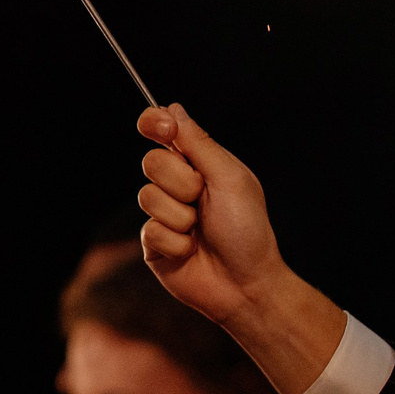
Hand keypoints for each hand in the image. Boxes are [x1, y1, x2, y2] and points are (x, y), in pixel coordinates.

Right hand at [137, 104, 349, 393]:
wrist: (247, 284)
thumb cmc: (248, 230)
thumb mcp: (229, 178)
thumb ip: (198, 143)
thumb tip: (172, 108)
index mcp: (199, 165)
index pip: (163, 131)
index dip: (153, 122)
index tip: (157, 125)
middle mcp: (178, 186)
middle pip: (151, 161)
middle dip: (181, 181)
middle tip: (203, 199)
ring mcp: (164, 214)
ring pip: (147, 196)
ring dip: (180, 216)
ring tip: (200, 231)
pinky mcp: (154, 243)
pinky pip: (150, 230)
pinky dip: (175, 241)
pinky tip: (190, 251)